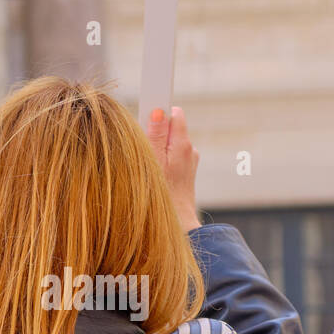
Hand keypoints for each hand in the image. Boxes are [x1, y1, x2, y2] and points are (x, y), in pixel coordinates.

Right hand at [146, 106, 201, 231]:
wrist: (177, 224)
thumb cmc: (162, 195)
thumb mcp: (153, 162)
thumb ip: (156, 135)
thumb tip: (159, 111)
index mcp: (183, 144)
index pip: (174, 113)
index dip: (159, 111)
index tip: (148, 109)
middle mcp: (189, 149)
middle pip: (170, 127)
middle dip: (155, 133)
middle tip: (143, 148)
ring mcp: (189, 160)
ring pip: (169, 142)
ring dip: (158, 148)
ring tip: (149, 166)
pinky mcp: (186, 170)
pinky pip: (171, 156)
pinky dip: (162, 160)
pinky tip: (156, 174)